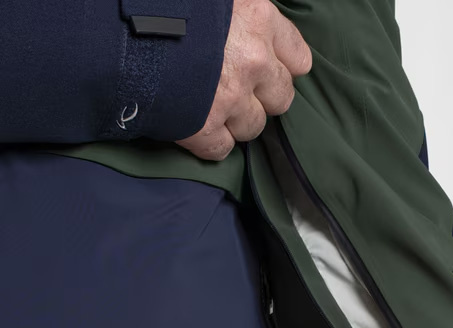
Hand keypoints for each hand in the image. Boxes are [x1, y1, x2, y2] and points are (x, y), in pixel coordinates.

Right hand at [175, 0, 311, 160]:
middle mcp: (253, 61)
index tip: (268, 69)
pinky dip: (211, 142)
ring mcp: (230, 98)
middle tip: (237, 89)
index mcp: (259, 19)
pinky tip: (195, 125)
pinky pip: (222, 149)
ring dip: (237, 122)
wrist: (115, 24)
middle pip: (282, 98)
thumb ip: (236, 12)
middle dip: (263, 98)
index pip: (298, 59)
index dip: (282, 67)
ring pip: (254, 127)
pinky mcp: (202, 127)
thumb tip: (236, 27)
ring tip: (210, 105)